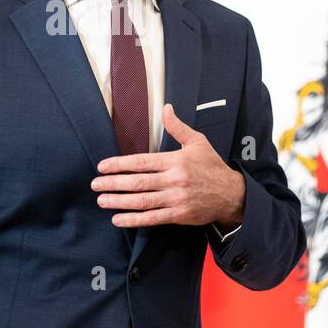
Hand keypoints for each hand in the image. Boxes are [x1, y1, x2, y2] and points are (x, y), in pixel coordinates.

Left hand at [91, 103, 245, 228]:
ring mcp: (176, 199)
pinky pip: (152, 218)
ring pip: (142, 201)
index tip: (102, 167)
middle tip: (95, 185)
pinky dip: (133, 220)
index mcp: (175, 161)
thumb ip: (177, 127)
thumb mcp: (197, 142)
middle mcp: (174, 180)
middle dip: (113, 184)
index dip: (119, 165)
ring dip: (119, 202)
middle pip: (138, 182)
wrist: (232, 194)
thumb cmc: (212, 166)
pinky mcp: (179, 215)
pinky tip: (118, 219)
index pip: (141, 162)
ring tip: (102, 200)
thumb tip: (166, 107)